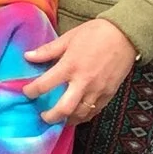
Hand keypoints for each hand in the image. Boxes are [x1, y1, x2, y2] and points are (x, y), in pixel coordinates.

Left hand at [23, 16, 138, 123]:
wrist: (125, 35)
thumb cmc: (95, 34)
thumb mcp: (68, 38)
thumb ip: (48, 50)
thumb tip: (27, 56)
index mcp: (70, 66)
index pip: (45, 85)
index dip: (32, 91)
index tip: (27, 92)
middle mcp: (83, 82)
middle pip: (64, 109)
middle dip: (51, 117)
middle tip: (43, 117)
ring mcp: (98, 90)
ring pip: (81, 114)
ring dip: (68, 119)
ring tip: (60, 119)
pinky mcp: (109, 93)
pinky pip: (95, 111)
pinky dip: (85, 116)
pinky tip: (78, 115)